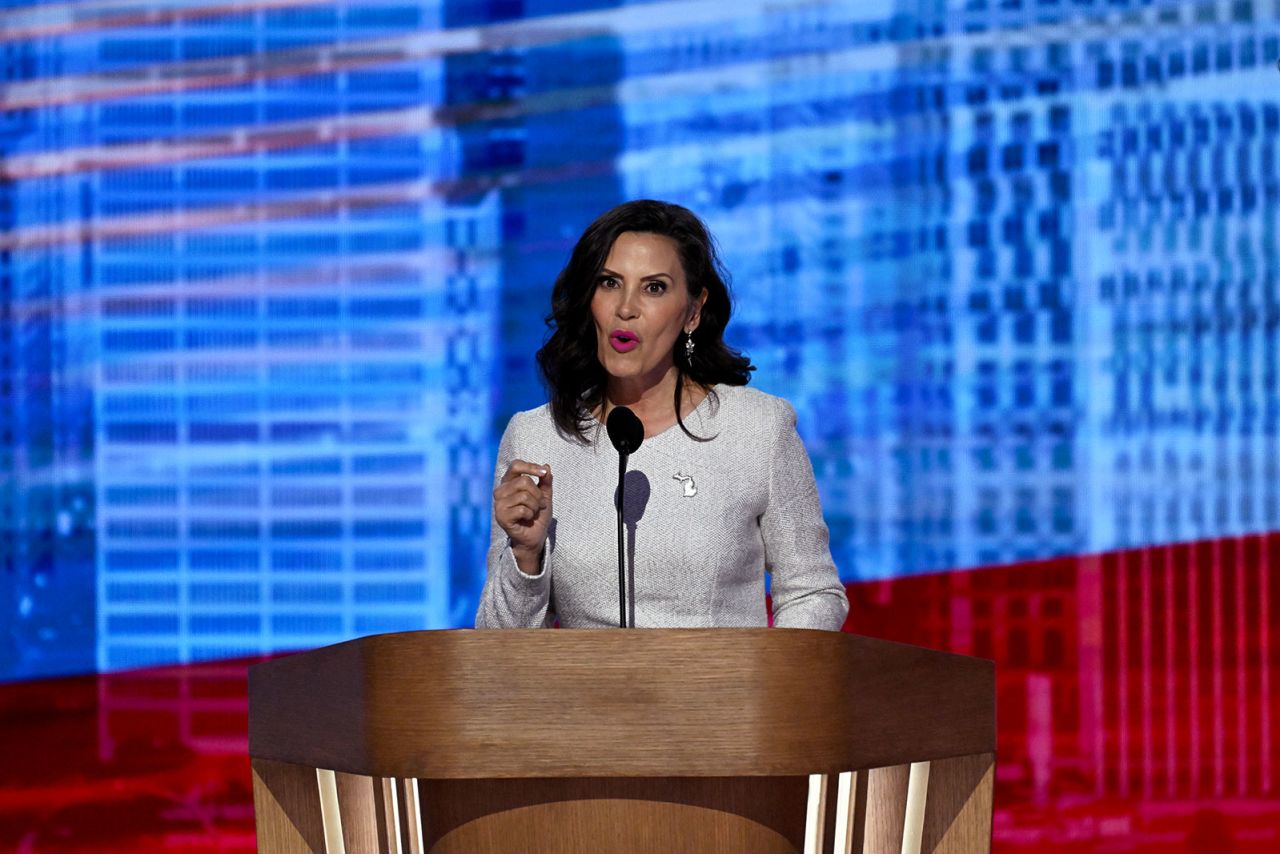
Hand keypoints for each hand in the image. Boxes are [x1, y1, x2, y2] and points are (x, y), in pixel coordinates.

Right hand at [493, 460, 552, 574]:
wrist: (535, 536)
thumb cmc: (537, 514)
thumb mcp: (544, 495)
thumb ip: (546, 481)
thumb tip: (547, 467)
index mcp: (509, 482)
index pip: (516, 465)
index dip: (530, 467)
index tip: (543, 473)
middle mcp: (500, 491)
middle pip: (524, 481)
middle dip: (538, 494)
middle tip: (540, 504)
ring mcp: (498, 504)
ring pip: (524, 496)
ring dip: (535, 505)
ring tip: (534, 512)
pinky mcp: (501, 517)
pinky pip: (522, 509)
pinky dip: (530, 514)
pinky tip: (527, 518)